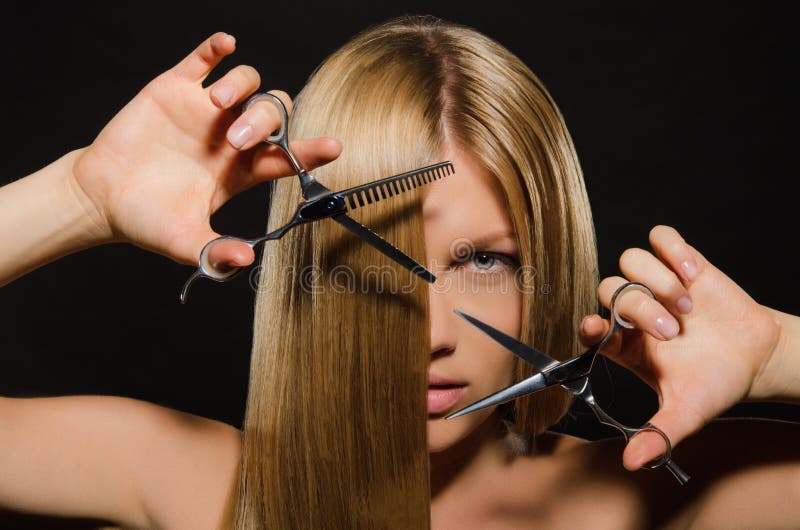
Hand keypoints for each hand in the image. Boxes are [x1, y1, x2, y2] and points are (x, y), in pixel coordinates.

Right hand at [70, 32, 341, 266]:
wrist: (102, 197)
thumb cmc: (147, 220)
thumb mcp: (184, 242)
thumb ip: (215, 252)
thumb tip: (246, 261)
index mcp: (242, 170)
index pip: (288, 156)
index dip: (311, 150)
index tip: (333, 147)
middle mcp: (233, 136)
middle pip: (274, 112)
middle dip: (265, 121)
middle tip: (235, 140)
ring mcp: (206, 110)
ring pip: (248, 81)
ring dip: (241, 87)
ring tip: (216, 104)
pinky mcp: (176, 89)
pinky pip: (204, 58)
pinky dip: (217, 48)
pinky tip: (226, 44)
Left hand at [578, 225, 781, 470]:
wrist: (755, 357)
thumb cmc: (713, 384)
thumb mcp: (687, 413)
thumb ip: (659, 435)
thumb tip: (632, 463)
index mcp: (624, 344)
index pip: (589, 327)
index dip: (588, 324)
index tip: (599, 329)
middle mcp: (632, 311)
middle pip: (610, 290)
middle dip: (640, 308)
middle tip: (675, 331)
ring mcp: (654, 284)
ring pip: (630, 261)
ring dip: (658, 280)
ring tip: (689, 306)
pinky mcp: (680, 262)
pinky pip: (660, 237)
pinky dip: (673, 250)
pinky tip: (694, 274)